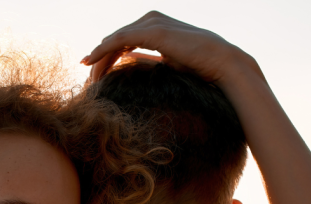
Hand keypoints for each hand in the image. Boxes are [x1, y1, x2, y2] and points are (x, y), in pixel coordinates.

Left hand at [80, 11, 261, 84]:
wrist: (222, 63)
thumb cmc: (200, 66)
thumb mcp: (169, 62)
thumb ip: (149, 58)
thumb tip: (129, 61)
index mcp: (156, 26)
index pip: (124, 39)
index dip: (107, 54)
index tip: (94, 71)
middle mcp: (152, 20)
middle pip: (117, 39)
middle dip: (100, 58)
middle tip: (88, 77)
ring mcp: (152, 23)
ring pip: (115, 40)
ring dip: (98, 57)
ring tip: (88, 75)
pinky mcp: (152, 31)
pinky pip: (119, 40)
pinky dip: (101, 51)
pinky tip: (89, 62)